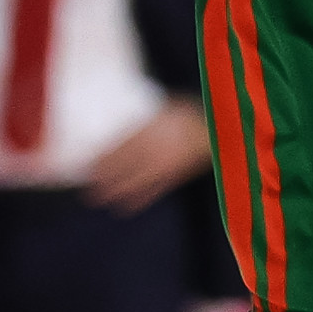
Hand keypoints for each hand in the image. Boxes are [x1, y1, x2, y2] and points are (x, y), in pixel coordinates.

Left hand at [84, 103, 209, 211]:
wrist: (224, 132)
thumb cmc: (194, 112)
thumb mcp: (169, 104)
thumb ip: (150, 113)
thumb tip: (123, 115)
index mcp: (155, 129)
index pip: (123, 147)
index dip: (106, 158)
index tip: (89, 166)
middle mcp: (159, 148)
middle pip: (127, 166)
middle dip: (107, 178)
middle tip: (88, 189)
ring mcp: (169, 165)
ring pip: (139, 180)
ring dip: (119, 191)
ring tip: (100, 199)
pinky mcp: (178, 176)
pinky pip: (157, 189)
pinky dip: (141, 199)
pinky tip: (128, 207)